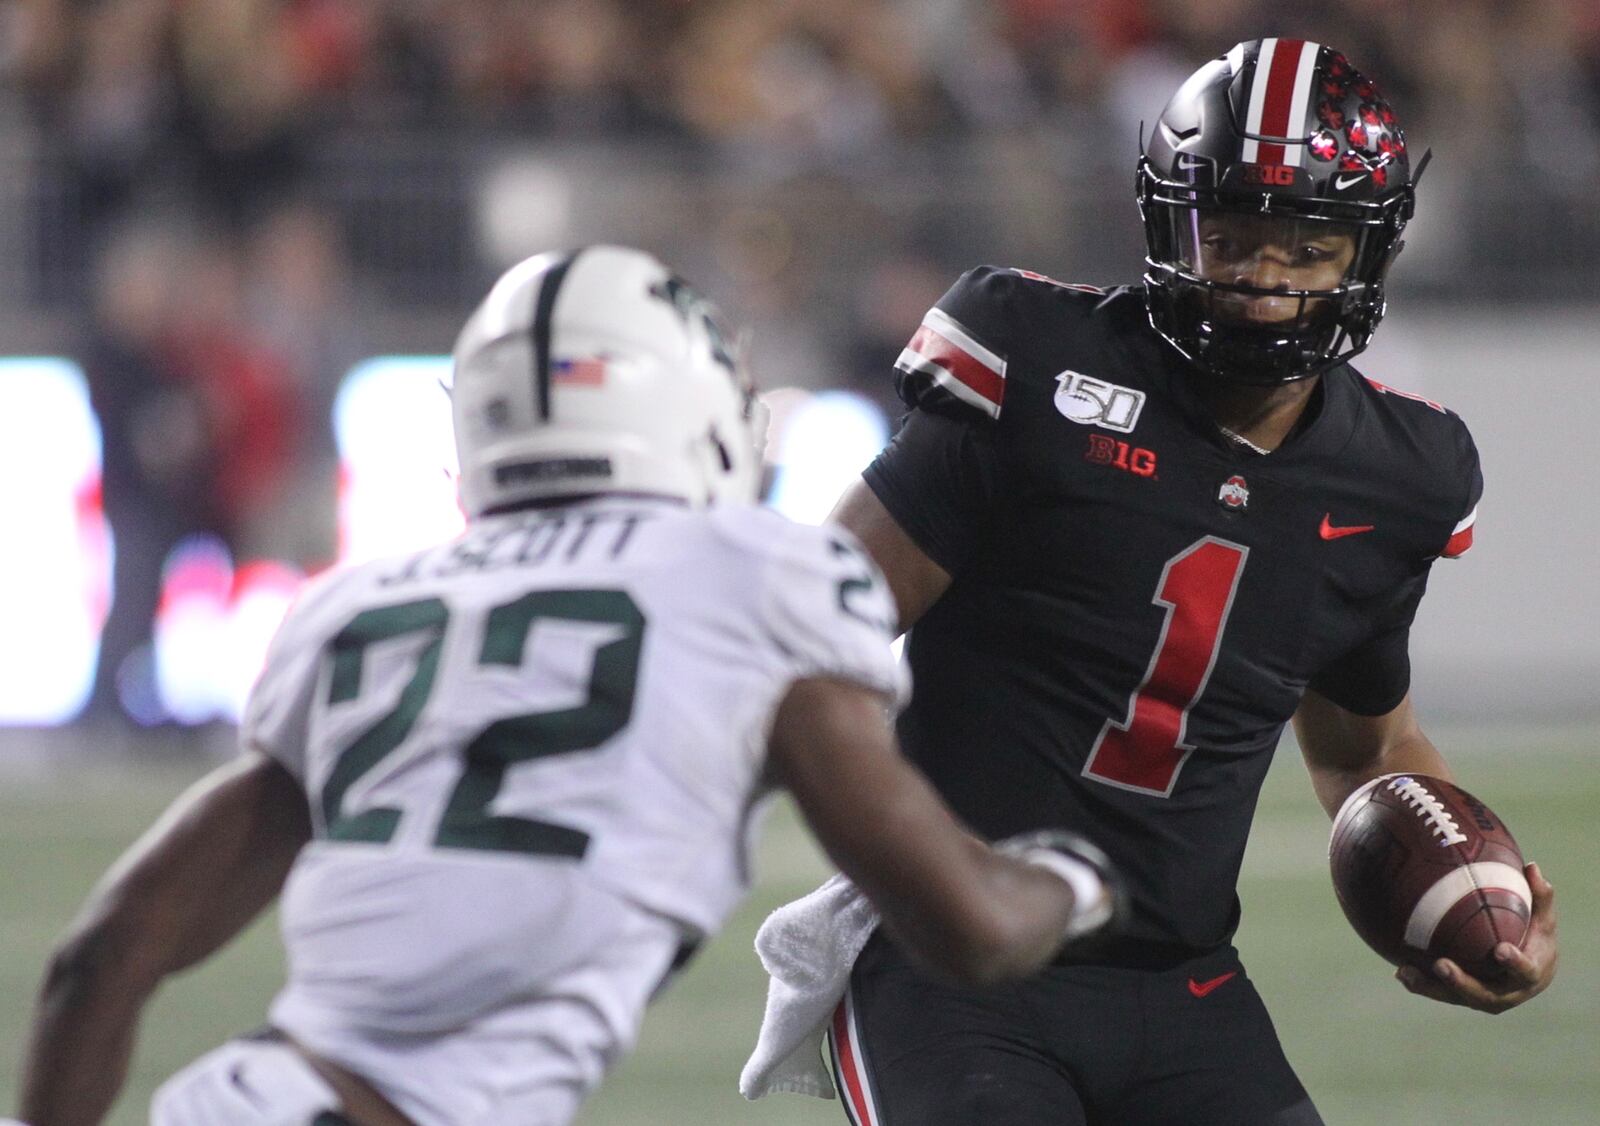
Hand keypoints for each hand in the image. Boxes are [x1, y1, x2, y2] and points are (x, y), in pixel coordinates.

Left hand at [1395, 861, 1557, 1013]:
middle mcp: (1507, 993)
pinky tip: (1400, 971)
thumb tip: (1532, 866)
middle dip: (1462, 982)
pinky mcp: (1463, 996)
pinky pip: (1439, 991)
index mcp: (1530, 975)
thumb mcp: (1543, 918)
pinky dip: (1420, 984)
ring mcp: (1483, 998)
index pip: (1525, 971)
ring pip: (1455, 997)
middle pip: (1484, 994)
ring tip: (1406, 972)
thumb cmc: (1535, 937)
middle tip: (1441, 965)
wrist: (1529, 970)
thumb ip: (1540, 896)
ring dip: (1430, 987)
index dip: (1514, 963)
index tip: (1500, 950)